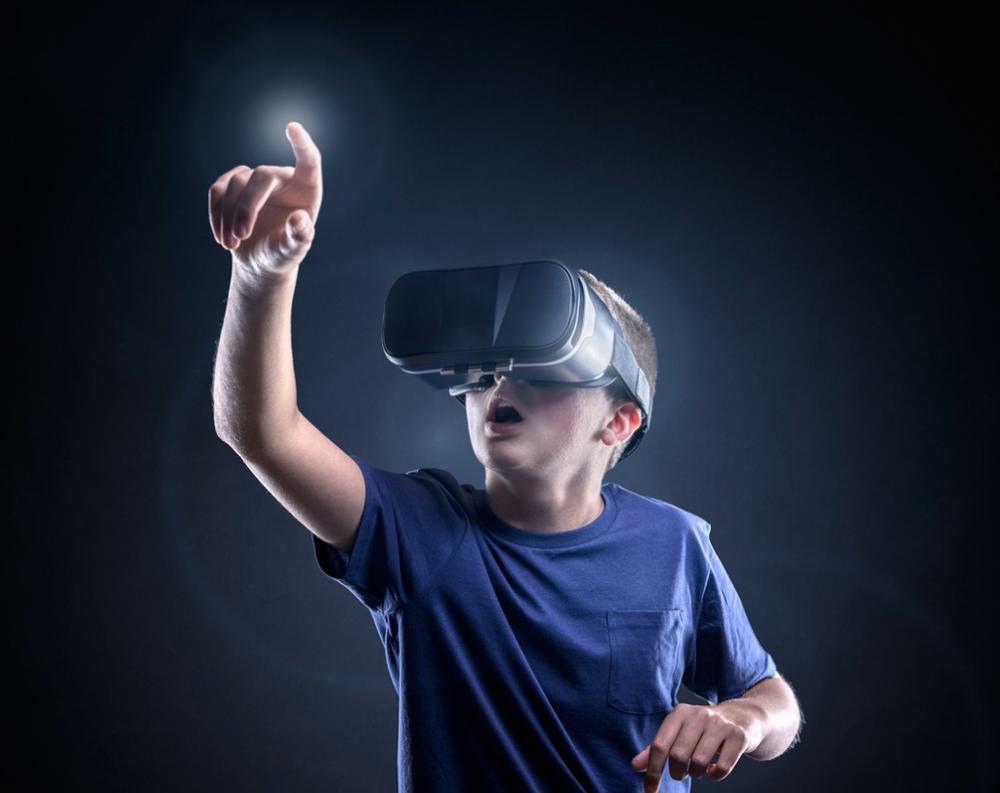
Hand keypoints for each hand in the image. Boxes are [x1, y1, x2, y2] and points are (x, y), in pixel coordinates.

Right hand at [208, 121, 322, 282]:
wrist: (261, 261)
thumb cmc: (283, 254)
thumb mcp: (293, 251)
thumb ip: (299, 236)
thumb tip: (299, 218)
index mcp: (306, 189)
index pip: (308, 160)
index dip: (301, 145)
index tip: (292, 128)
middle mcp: (282, 178)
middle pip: (261, 177)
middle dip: (247, 208)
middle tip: (240, 236)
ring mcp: (256, 179)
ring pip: (235, 185)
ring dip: (229, 218)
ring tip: (231, 245)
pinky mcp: (233, 185)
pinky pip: (217, 191)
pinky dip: (216, 214)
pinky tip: (222, 238)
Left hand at [630, 702, 762, 790]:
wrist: (744, 717)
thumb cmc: (705, 728)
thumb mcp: (680, 731)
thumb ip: (658, 748)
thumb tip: (635, 766)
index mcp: (680, 713)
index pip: (659, 745)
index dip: (652, 771)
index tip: (649, 790)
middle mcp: (699, 715)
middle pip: (678, 756)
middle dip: (677, 772)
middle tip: (682, 772)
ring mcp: (720, 725)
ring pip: (699, 763)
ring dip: (696, 774)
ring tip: (699, 768)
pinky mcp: (738, 736)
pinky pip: (722, 768)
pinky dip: (715, 776)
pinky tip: (714, 769)